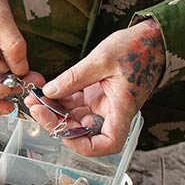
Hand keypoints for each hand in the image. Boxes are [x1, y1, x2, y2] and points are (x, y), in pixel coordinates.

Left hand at [28, 19, 164, 156]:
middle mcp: (111, 112)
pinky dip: (58, 102)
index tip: (64, 132)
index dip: (85, 145)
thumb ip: (74, 78)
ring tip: (34, 98)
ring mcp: (102, 106)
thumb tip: (49, 92)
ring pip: (74, 119)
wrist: (149, 39)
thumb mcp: (102, 59)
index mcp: (121, 108)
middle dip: (57, 123)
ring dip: (53, 112)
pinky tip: (43, 93)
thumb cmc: (137, 48)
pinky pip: (73, 106)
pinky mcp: (94, 97)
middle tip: (36, 107)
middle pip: (83, 132)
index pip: (108, 143)